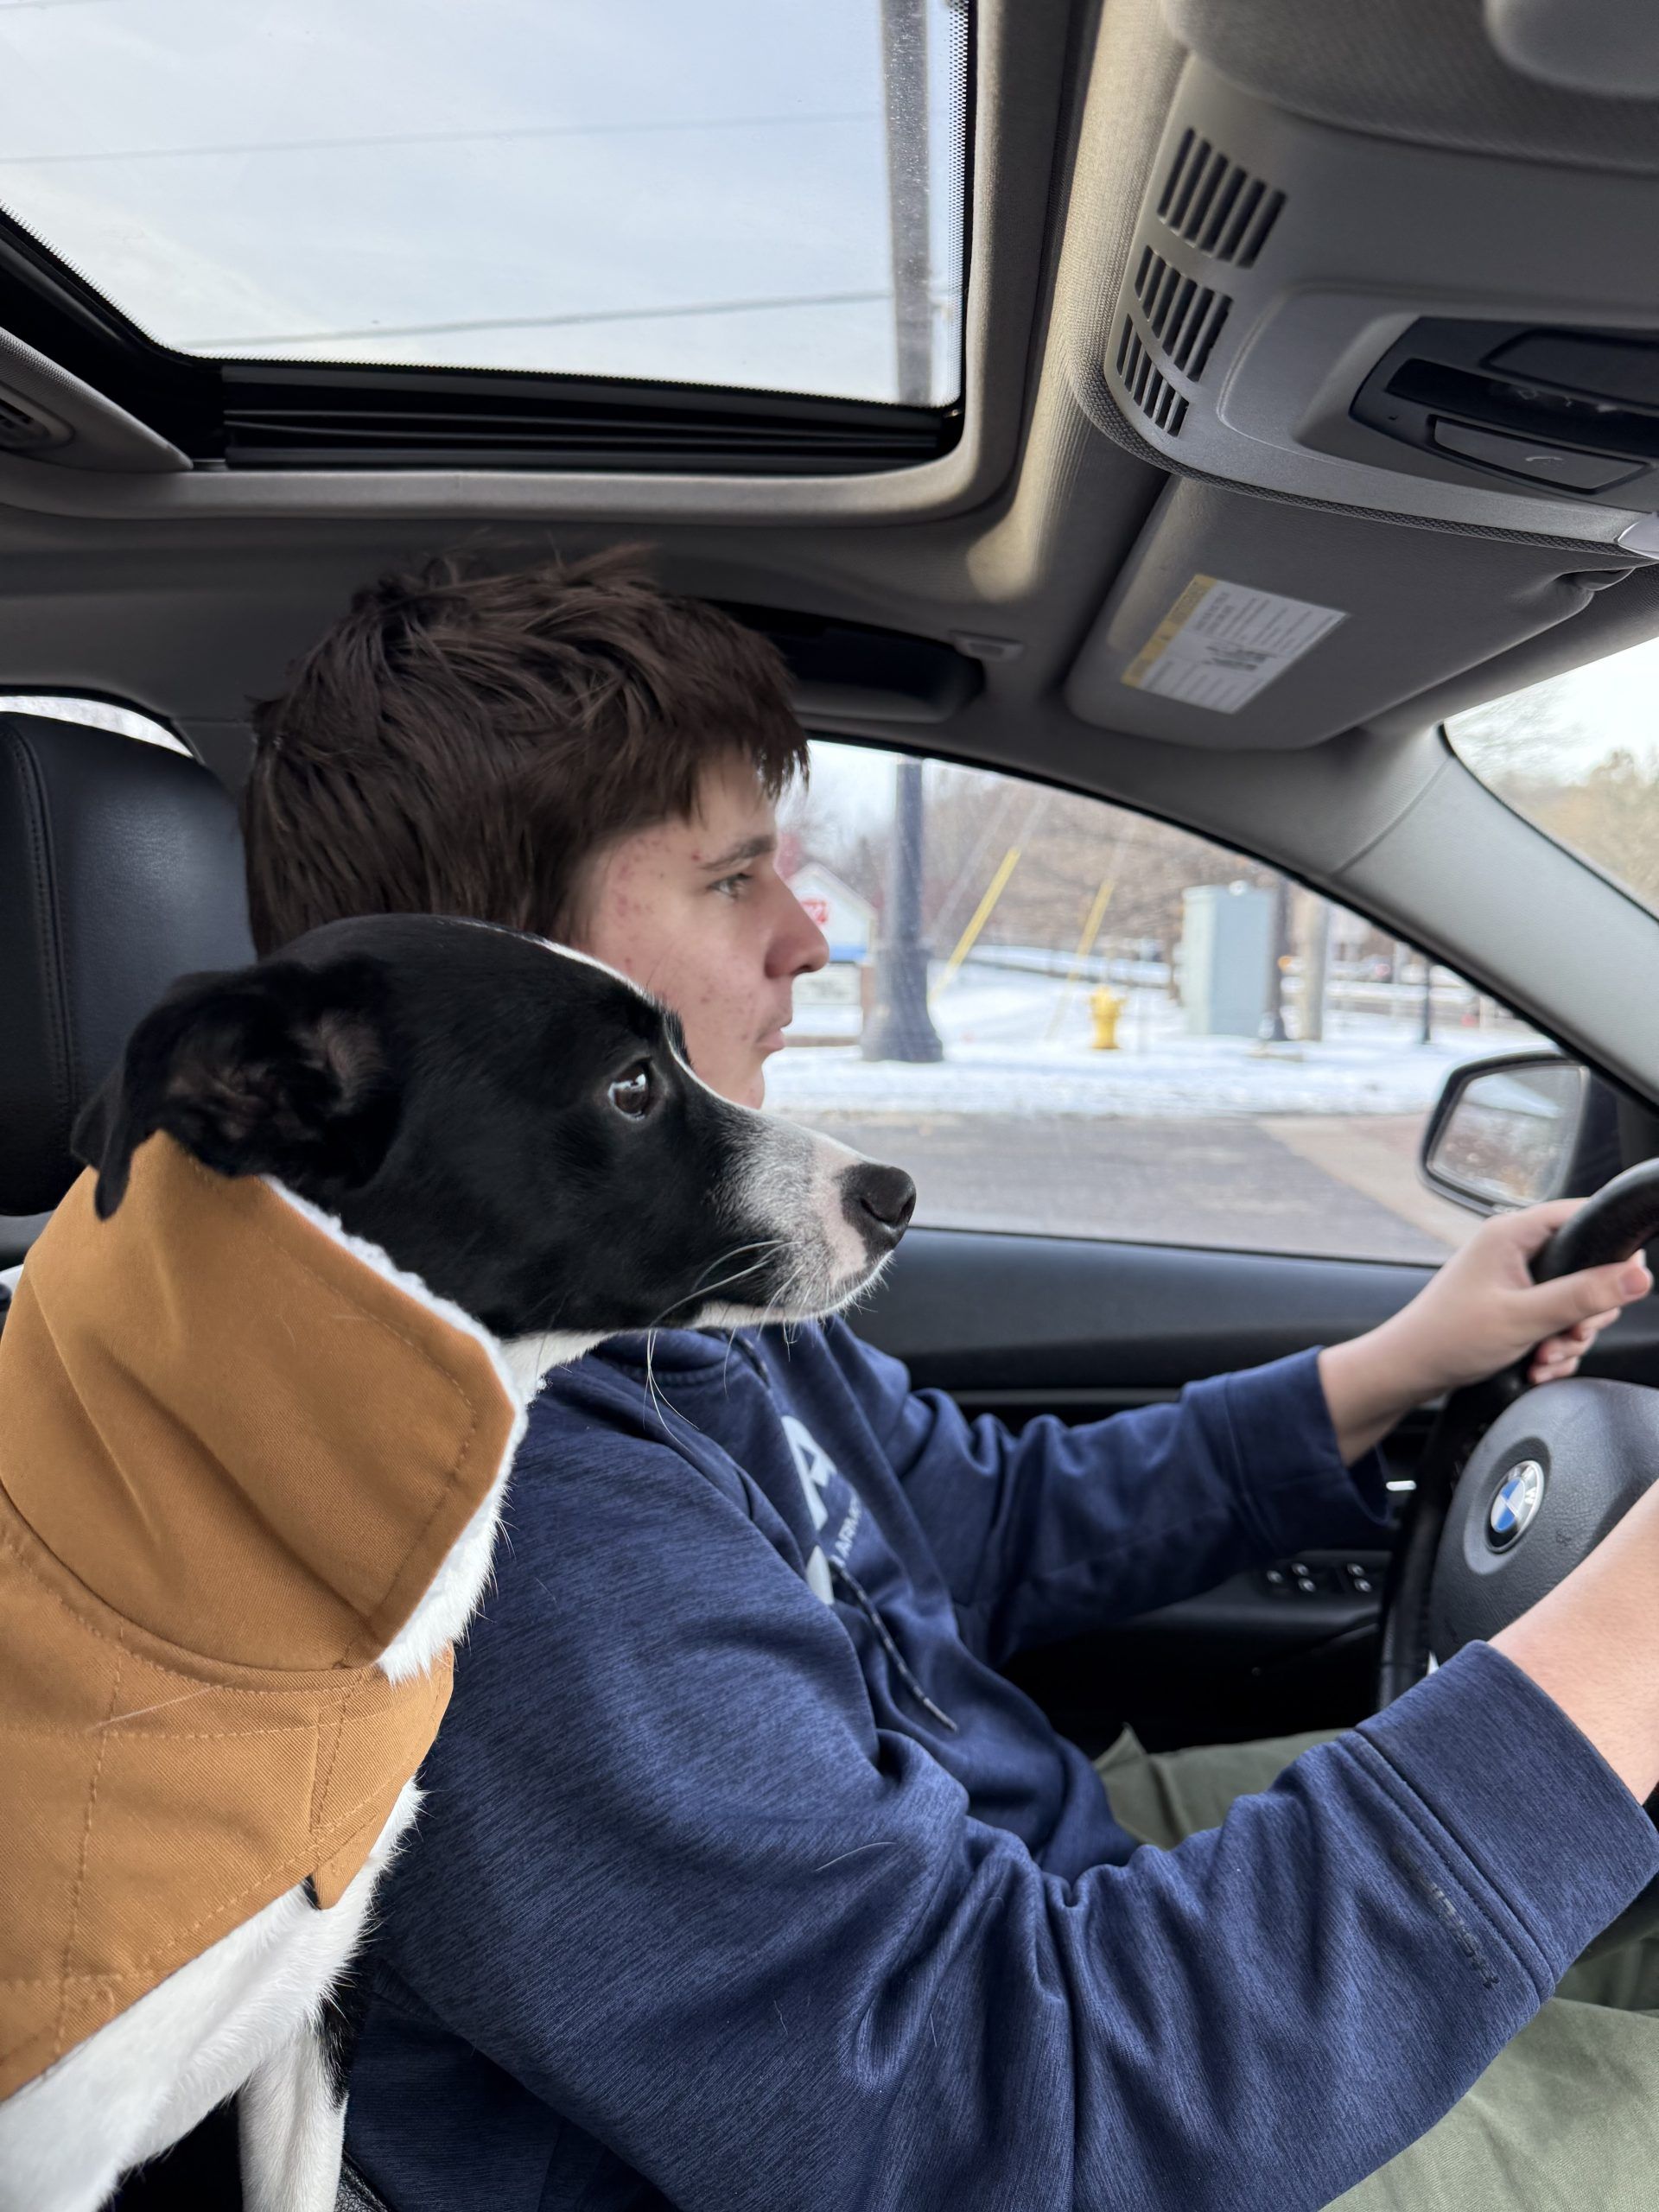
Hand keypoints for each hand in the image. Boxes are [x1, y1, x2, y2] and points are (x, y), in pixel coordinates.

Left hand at [1319, 1200, 1652, 1462]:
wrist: (1410, 1371)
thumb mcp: (1525, 1317)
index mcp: (1513, 1233)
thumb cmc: (1449, 1337)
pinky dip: (1555, 1348)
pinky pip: (1557, 1323)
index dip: (1612, 1248)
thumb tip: (1639, 1275)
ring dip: (1569, 1338)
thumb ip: (1583, 1295)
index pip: (1583, 1215)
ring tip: (1543, 1357)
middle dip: (1586, 1314)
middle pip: (1589, 1268)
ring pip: (1576, 1304)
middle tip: (1569, 1336)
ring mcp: (1517, 1279)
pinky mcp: (1517, 1306)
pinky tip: (1537, 1366)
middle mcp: (1516, 1249)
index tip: (1621, 1285)